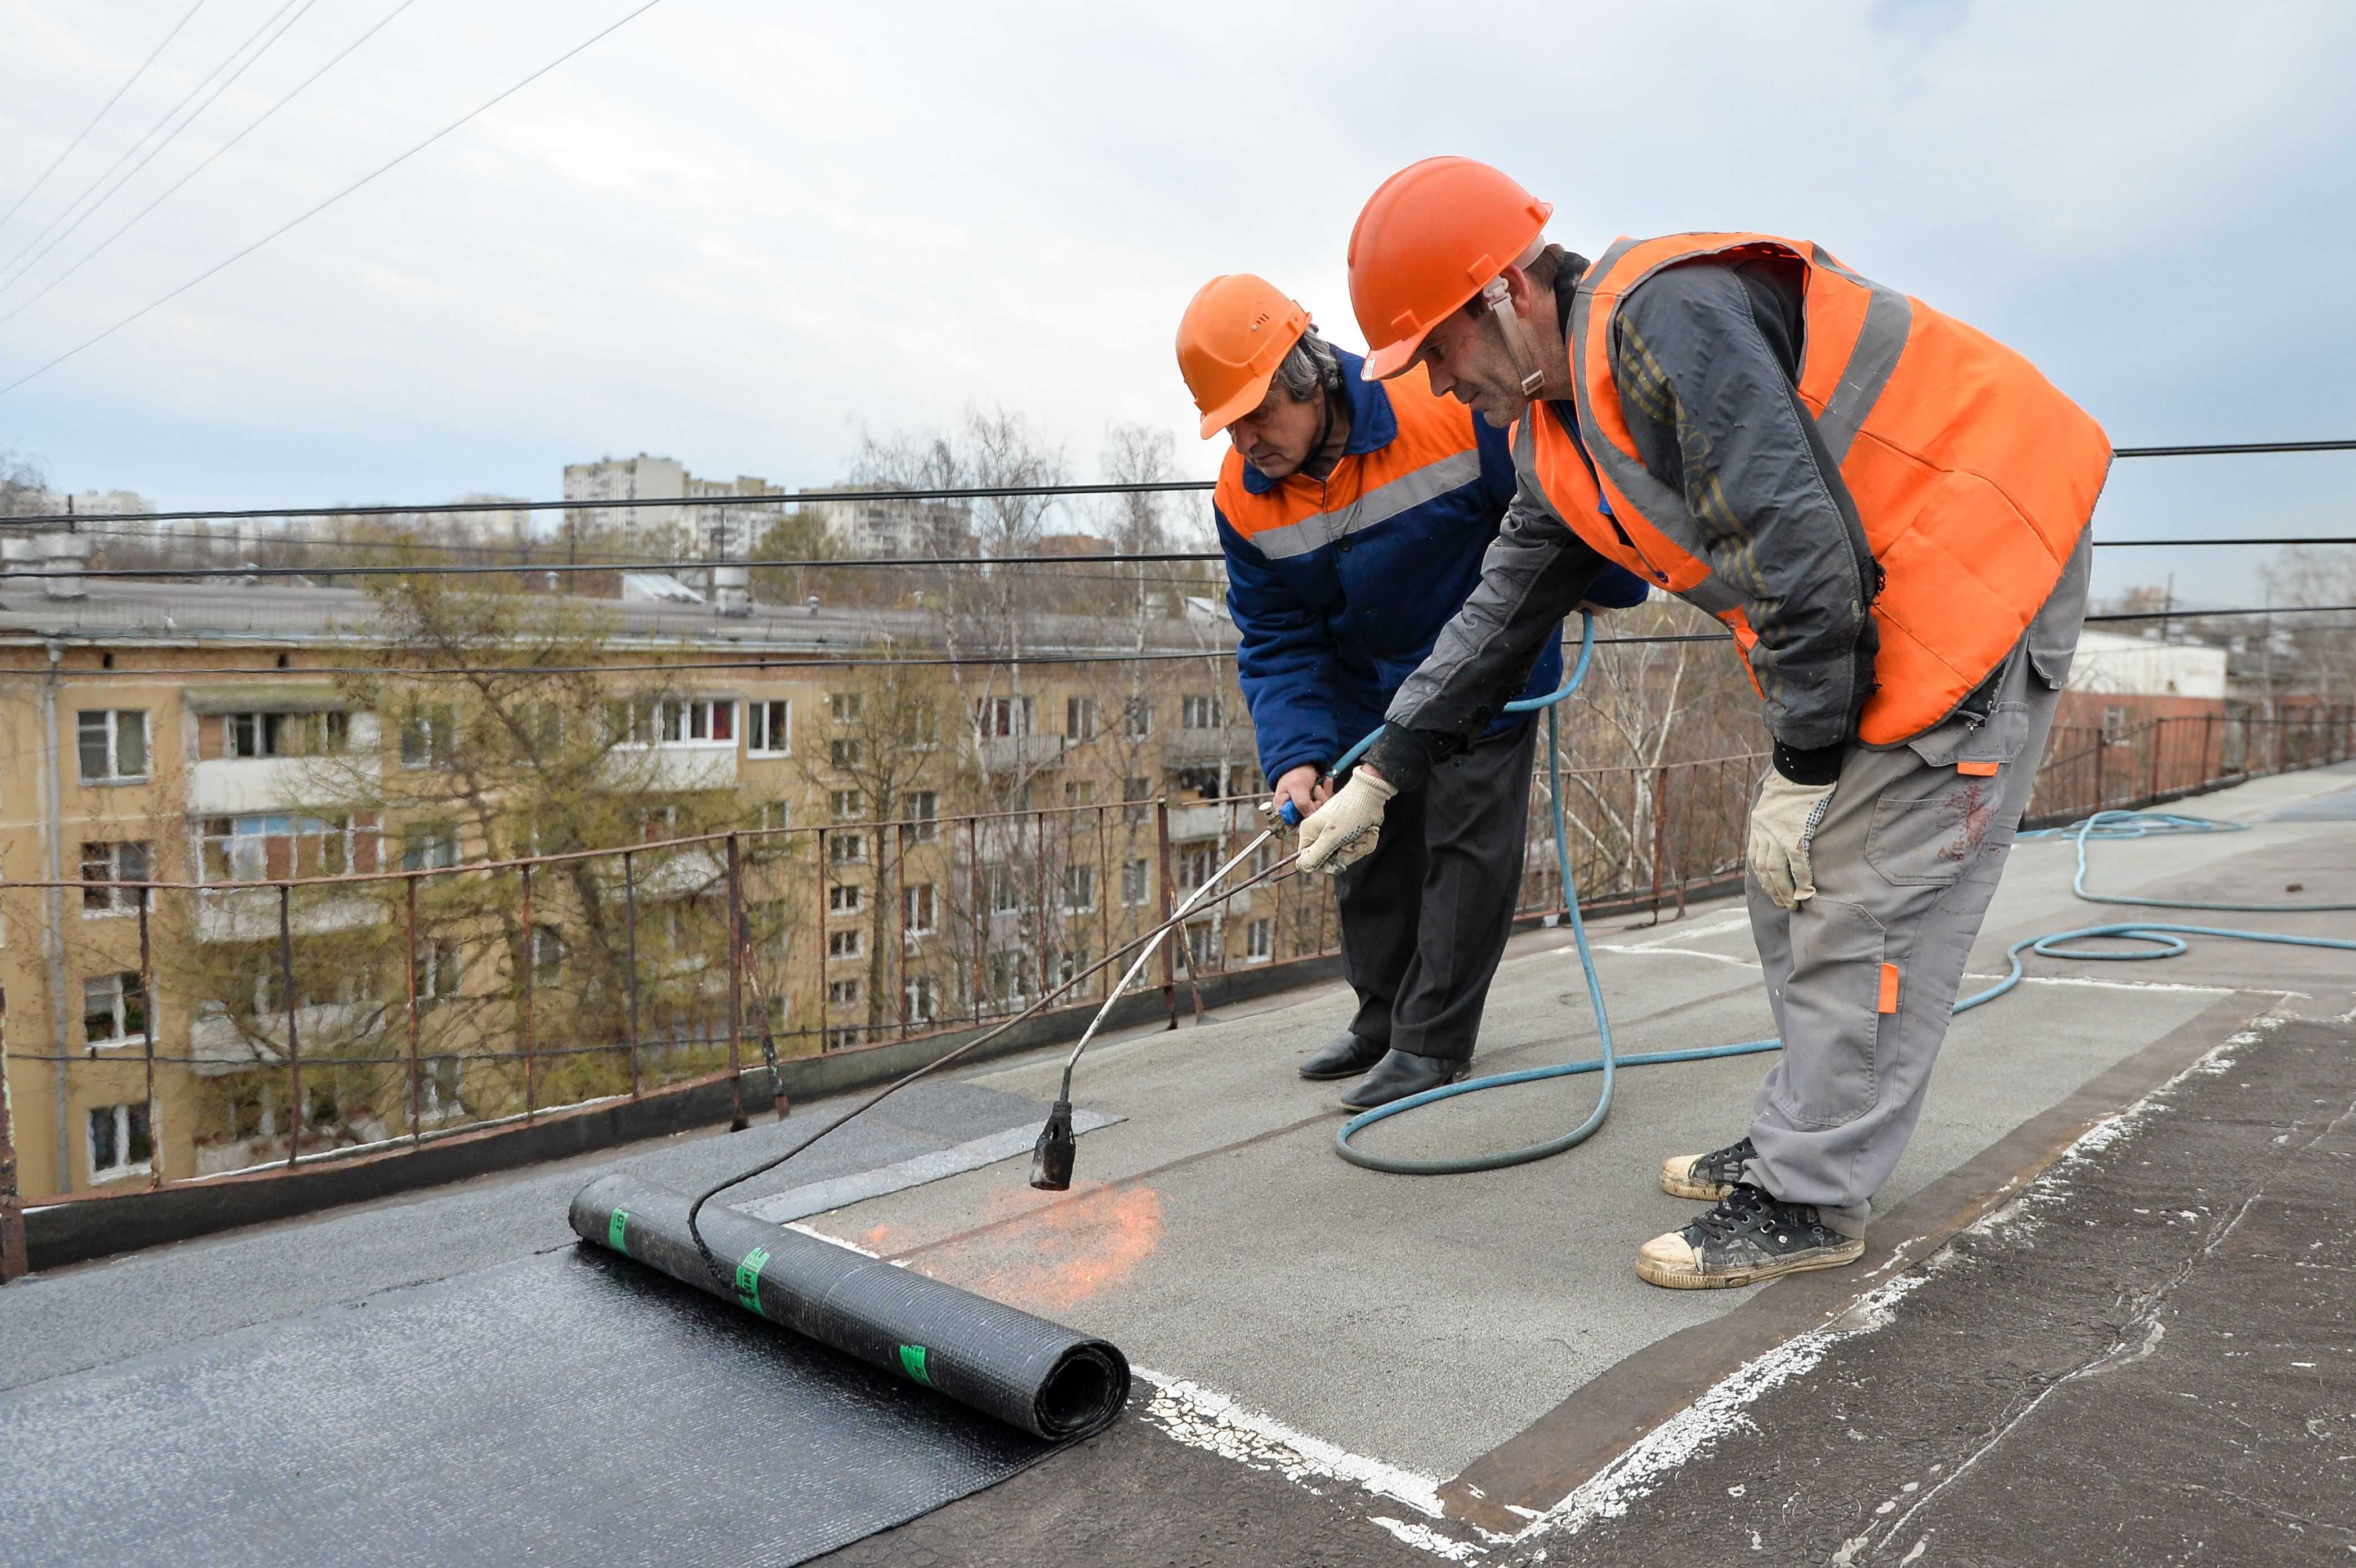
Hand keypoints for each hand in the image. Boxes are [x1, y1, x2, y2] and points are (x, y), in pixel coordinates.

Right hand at [1269, 765, 1329, 823]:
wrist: (1303, 760)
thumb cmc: (1294, 772)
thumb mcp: (1296, 786)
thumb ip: (1301, 802)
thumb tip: (1309, 816)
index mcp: (1283, 809)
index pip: (1292, 827)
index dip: (1304, 821)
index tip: (1311, 809)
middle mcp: (1294, 810)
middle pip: (1309, 819)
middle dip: (1316, 806)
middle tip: (1315, 794)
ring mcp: (1305, 806)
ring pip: (1319, 812)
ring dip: (1322, 798)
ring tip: (1318, 786)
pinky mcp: (1315, 802)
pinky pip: (1325, 803)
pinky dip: (1327, 793)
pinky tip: (1325, 783)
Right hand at [1296, 768, 1395, 875]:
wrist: (1370, 795)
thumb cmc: (1349, 811)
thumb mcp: (1331, 837)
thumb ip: (1315, 855)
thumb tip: (1301, 867)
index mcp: (1310, 832)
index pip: (1309, 859)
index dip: (1323, 863)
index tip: (1334, 856)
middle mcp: (1321, 834)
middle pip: (1331, 860)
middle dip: (1346, 853)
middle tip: (1350, 839)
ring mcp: (1337, 834)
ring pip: (1347, 855)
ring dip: (1358, 846)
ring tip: (1360, 832)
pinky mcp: (1350, 834)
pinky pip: (1358, 848)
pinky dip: (1365, 841)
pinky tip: (1367, 830)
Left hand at [1747, 770, 1836, 909]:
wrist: (1801, 765)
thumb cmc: (1793, 781)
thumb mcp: (1773, 801)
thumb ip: (1773, 819)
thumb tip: (1780, 834)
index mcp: (1757, 824)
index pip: (1755, 858)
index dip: (1762, 876)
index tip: (1770, 889)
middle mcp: (1763, 831)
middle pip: (1764, 869)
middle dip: (1773, 890)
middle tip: (1782, 904)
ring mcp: (1778, 834)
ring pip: (1777, 871)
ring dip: (1784, 891)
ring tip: (1792, 904)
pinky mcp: (1796, 833)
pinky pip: (1797, 863)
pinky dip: (1802, 879)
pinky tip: (1807, 891)